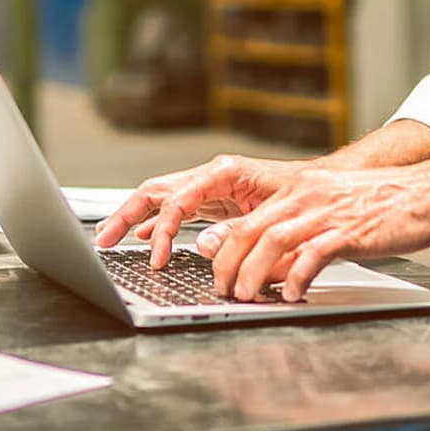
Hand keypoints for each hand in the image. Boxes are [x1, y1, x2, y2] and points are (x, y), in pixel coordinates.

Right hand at [94, 155, 304, 267]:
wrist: (325, 188)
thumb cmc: (305, 196)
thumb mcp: (276, 215)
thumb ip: (238, 231)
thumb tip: (203, 245)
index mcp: (224, 172)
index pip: (178, 197)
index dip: (162, 229)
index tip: (156, 258)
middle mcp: (212, 175)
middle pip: (157, 190)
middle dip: (126, 213)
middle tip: (103, 240)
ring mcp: (210, 187)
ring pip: (161, 197)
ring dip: (133, 216)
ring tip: (109, 237)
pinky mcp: (214, 201)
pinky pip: (175, 209)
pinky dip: (156, 221)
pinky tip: (143, 235)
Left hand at [196, 165, 429, 301]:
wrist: (423, 192)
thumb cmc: (379, 206)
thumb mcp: (330, 214)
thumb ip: (300, 238)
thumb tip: (272, 272)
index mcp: (298, 190)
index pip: (247, 219)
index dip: (224, 249)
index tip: (216, 274)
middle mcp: (306, 196)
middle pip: (251, 229)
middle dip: (229, 264)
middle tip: (222, 292)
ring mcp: (327, 211)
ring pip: (274, 239)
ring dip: (254, 272)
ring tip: (247, 297)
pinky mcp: (350, 230)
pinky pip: (314, 253)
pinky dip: (298, 275)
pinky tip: (291, 293)